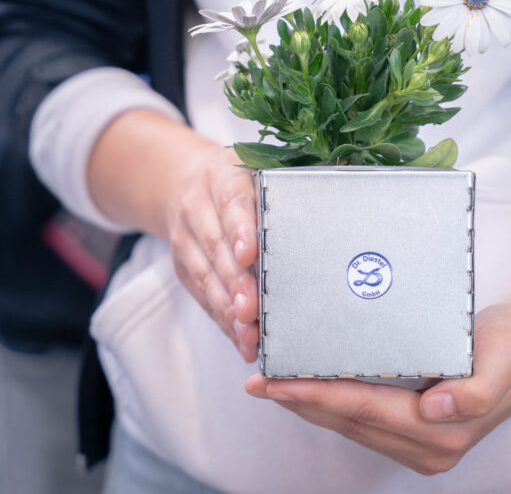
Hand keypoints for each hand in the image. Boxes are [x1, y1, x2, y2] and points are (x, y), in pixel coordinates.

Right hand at [90, 112, 260, 361]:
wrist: (181, 183)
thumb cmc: (238, 182)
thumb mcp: (256, 172)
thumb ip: (284, 193)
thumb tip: (329, 221)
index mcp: (222, 178)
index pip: (232, 203)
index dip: (241, 230)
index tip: (250, 255)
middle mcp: (198, 207)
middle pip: (217, 247)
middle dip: (236, 283)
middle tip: (252, 310)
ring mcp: (186, 238)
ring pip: (206, 276)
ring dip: (228, 308)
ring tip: (248, 334)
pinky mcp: (181, 266)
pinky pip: (202, 295)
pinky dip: (222, 319)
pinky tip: (241, 339)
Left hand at [245, 303, 510, 474]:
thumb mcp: (503, 360)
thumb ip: (475, 392)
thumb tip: (436, 410)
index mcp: (443, 430)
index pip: (363, 409)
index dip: (315, 395)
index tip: (274, 381)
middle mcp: (427, 446)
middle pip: (347, 421)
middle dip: (299, 401)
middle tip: (257, 380)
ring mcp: (418, 445)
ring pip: (349, 424)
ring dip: (309, 405)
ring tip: (271, 382)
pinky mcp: (413, 433)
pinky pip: (360, 420)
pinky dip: (331, 404)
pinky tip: (308, 387)